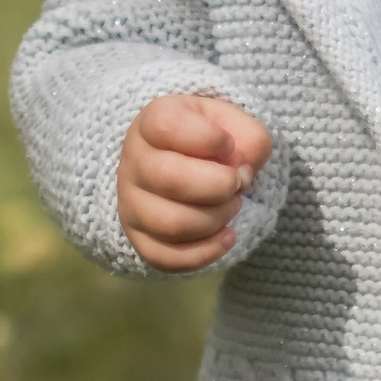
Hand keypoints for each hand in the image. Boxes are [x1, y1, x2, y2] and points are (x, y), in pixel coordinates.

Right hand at [118, 92, 274, 272]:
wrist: (183, 163)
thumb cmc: (209, 139)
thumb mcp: (232, 123)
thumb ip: (249, 137)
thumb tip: (243, 171)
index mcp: (152, 123)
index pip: (168, 127)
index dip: (210, 138)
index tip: (228, 145)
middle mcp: (134, 162)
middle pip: (171, 180)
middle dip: (221, 185)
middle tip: (238, 183)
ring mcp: (131, 203)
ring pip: (171, 224)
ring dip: (216, 219)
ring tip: (232, 206)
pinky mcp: (139, 238)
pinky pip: (166, 258)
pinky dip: (206, 253)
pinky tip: (227, 236)